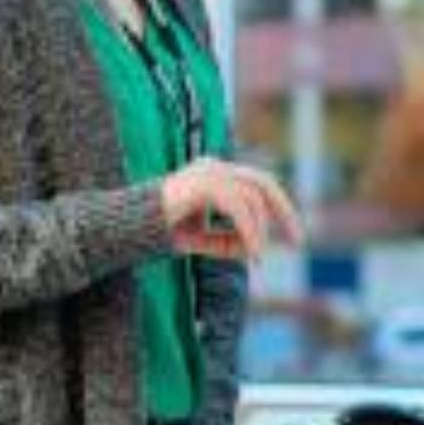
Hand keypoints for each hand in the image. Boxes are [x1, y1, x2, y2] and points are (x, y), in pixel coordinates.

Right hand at [158, 158, 302, 261]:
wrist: (125, 227)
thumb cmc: (155, 232)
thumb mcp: (197, 239)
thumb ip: (223, 241)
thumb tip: (252, 251)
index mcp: (213, 174)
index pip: (258, 185)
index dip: (281, 209)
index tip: (294, 239)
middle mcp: (213, 167)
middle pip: (263, 183)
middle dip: (285, 212)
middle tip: (299, 243)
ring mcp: (207, 172)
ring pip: (252, 198)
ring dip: (259, 231)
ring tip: (256, 257)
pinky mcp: (202, 184)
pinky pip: (238, 207)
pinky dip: (249, 230)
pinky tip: (252, 252)